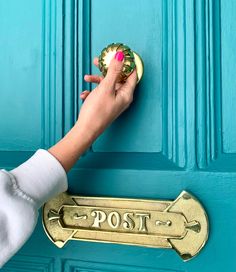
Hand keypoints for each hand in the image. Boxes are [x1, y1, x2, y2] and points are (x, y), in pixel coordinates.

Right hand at [48, 51, 136, 171]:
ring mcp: (113, 102)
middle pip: (118, 78)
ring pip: (108, 85)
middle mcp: (122, 98)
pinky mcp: (105, 106)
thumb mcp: (105, 88)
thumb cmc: (97, 111)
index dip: (127, 63)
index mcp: (126, 94)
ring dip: (97, 80)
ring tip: (87, 77)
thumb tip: (121, 56)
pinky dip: (94, 91)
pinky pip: (101, 94)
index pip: (132, 74)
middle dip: (107, 69)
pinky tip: (85, 94)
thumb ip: (114, 71)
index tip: (120, 53)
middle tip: (99, 61)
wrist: (86, 130)